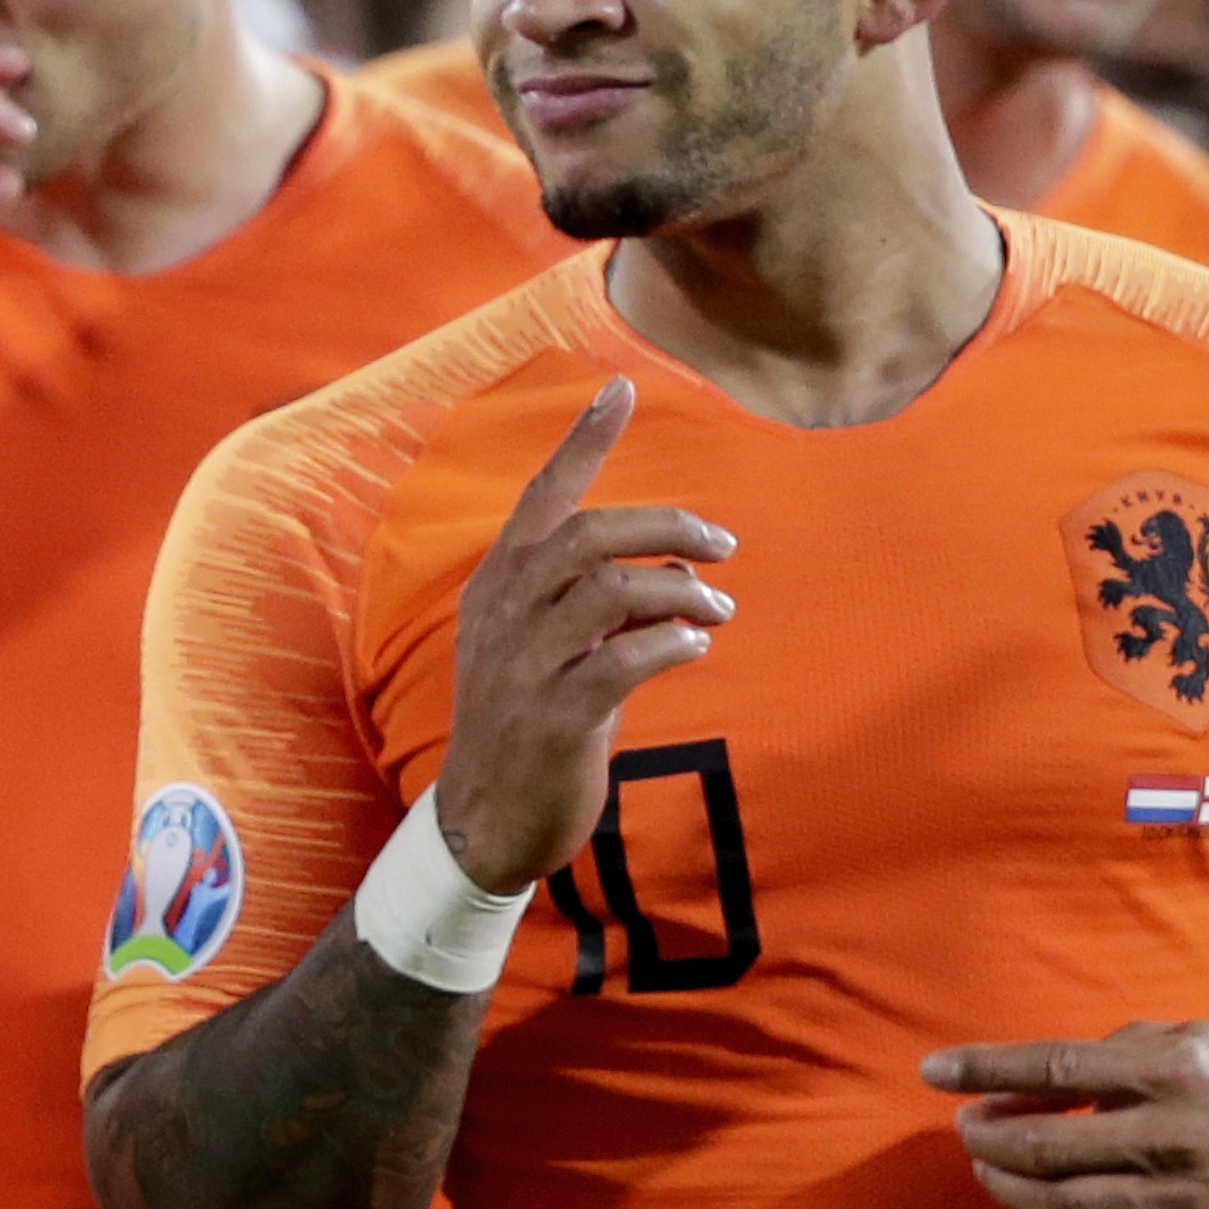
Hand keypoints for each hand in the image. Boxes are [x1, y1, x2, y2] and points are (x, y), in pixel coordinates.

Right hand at [429, 379, 734, 892]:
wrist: (486, 819)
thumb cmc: (527, 724)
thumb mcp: (548, 649)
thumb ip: (594, 605)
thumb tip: (670, 564)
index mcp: (498, 588)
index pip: (541, 498)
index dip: (582, 441)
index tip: (620, 389)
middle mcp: (502, 616)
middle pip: (586, 535)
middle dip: (666, 526)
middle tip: (722, 545)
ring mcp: (522, 667)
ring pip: (608, 592)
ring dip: (679, 589)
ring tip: (718, 606)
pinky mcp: (552, 718)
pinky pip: (620, 662)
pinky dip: (669, 643)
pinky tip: (694, 646)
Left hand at [923, 1020, 1208, 1208]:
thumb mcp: (1183, 1039)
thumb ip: (1108, 1058)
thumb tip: (1020, 1088)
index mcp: (1170, 1072)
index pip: (1057, 1069)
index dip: (986, 1069)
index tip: (933, 1071)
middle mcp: (1173, 1136)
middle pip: (1050, 1145)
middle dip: (990, 1136)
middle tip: (969, 1128)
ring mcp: (1181, 1199)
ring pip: (1066, 1203)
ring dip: (1008, 1185)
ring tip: (986, 1166)